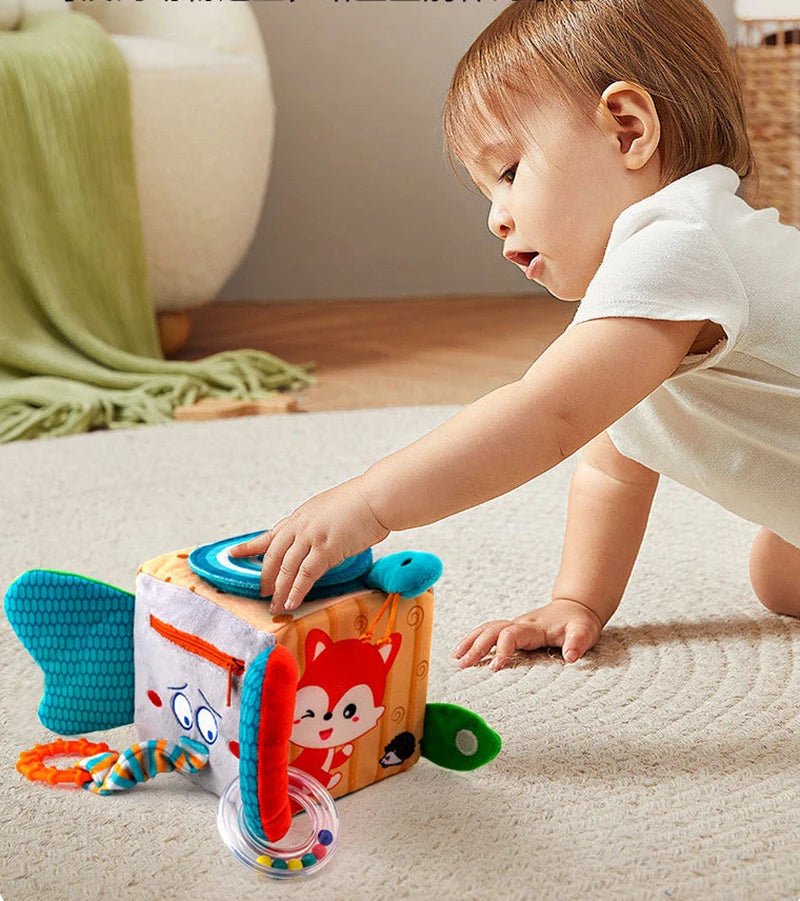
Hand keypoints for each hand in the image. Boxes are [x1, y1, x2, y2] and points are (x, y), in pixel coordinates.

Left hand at [228, 476, 389, 613]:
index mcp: (301, 516)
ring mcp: (312, 536)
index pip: (270, 534)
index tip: (234, 553)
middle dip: (266, 577)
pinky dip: (297, 590)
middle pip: (273, 555)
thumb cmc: (361, 503)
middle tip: (261, 593)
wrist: (377, 497)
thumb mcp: (329, 510)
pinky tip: (292, 602)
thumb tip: (314, 542)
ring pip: (287, 568)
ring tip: (275, 606)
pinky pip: (306, 574)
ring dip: (279, 590)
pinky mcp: (327, 548)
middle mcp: (301, 526)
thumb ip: (317, 526)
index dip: (250, 546)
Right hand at [451, 598, 602, 670]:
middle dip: (476, 647)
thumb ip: (577, 642)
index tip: (494, 668)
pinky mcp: (513, 630)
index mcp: (533, 627)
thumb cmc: (579, 622)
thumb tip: (571, 657)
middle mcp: (520, 624)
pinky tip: (464, 651)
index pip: (511, 635)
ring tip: (456, 657)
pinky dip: (474, 639)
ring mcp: (514, 626)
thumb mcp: (584, 631)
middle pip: (492, 631)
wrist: (575, 607)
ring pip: (487, 629)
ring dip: (471, 641)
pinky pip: (489, 632)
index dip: (502, 650)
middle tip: (462, 665)